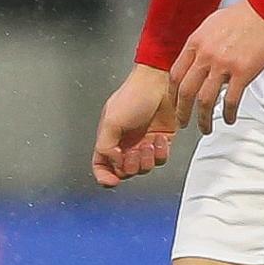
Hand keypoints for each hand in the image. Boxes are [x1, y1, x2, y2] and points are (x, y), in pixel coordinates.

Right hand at [91, 65, 176, 187]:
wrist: (159, 83)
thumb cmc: (133, 95)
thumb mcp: (111, 121)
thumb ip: (106, 147)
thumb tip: (114, 164)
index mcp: (109, 139)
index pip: (101, 166)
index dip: (104, 177)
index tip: (112, 181)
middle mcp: (125, 144)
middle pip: (124, 171)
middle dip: (130, 165)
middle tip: (134, 151)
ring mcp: (144, 143)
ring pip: (144, 168)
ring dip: (147, 159)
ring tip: (148, 143)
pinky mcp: (162, 142)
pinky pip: (161, 159)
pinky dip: (161, 153)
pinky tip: (160, 138)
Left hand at [170, 0, 263, 134]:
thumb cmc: (242, 15)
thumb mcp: (211, 24)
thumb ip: (201, 44)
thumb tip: (197, 60)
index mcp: (195, 43)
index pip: (176, 74)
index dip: (173, 93)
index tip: (175, 102)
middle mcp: (205, 55)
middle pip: (186, 91)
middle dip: (182, 111)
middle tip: (183, 122)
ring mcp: (223, 65)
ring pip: (205, 100)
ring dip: (203, 119)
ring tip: (205, 128)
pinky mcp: (242, 72)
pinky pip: (231, 99)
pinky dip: (228, 113)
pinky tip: (228, 119)